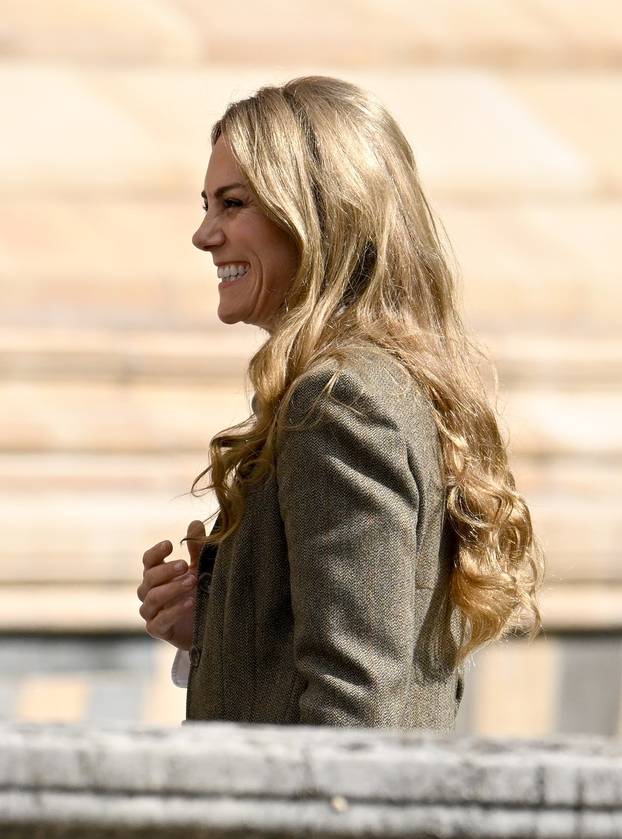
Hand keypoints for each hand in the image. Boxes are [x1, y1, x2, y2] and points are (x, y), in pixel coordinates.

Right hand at [136, 520, 205, 649]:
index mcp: (157, 575)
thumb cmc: (199, 593)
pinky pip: (159, 620)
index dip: (156, 552)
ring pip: (152, 598)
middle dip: (166, 570)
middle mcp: (149, 592)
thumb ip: (196, 549)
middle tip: (185, 565)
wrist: (208, 626)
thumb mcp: (200, 569)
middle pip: (149, 577)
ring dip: (172, 588)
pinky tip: (190, 602)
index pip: (148, 560)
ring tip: (192, 582)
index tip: (170, 545)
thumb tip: (195, 522)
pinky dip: (175, 610)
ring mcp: (151, 612)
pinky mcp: (157, 630)